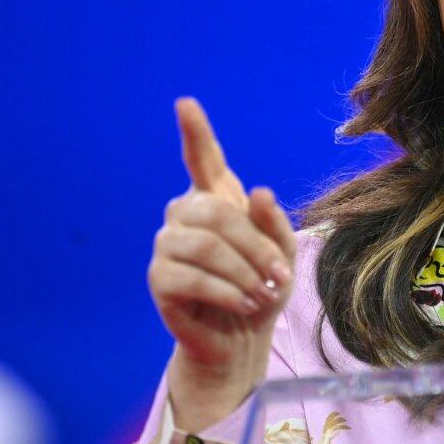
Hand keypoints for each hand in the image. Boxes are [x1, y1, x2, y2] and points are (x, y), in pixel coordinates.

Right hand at [148, 97, 295, 429]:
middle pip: (216, 213)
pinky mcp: (160, 279)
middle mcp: (185, 215)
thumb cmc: (261, 288)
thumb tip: (257, 191)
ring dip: (243, 274)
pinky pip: (191, 277)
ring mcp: (168, 245)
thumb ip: (274, 223)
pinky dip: (226, 292)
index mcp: (215, 199)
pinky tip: (242, 304)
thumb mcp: (283, 255)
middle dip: (255, 247)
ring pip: (205, 247)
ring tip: (262, 294)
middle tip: (278, 277)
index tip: (186, 104)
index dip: (195, 132)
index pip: (202, 159)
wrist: (242, 338)